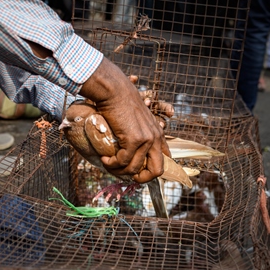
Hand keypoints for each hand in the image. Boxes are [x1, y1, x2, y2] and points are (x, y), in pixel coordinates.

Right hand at [78, 57, 168, 182]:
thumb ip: (138, 131)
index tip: (135, 170)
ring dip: (119, 170)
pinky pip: (123, 161)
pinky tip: (105, 158)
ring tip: (108, 164)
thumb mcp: (136, 118)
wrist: (115, 91)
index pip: (163, 160)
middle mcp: (155, 138)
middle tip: (125, 175)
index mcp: (157, 133)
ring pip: (135, 168)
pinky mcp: (133, 140)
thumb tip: (127, 148)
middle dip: (141, 178)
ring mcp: (146, 140)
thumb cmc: (121, 102)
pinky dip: (112, 164)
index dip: (149, 170)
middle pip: (157, 171)